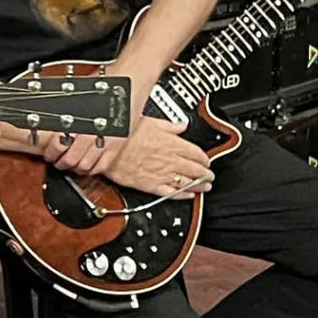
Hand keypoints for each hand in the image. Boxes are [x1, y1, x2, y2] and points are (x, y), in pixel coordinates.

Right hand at [86, 116, 214, 196]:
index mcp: (171, 143)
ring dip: (199, 185)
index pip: (196, 152)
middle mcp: (169, 160)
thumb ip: (169, 126)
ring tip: (205, 186)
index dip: (204, 157)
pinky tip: (188, 195)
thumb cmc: (124, 135)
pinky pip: (171, 192)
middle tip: (210, 175)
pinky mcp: (150, 185)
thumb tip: (181, 125)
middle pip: (195, 169)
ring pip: (187, 182)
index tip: (206, 159)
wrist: (106, 150)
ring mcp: (161, 174)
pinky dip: (182, 195)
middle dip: (206, 173)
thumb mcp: (150, 121)